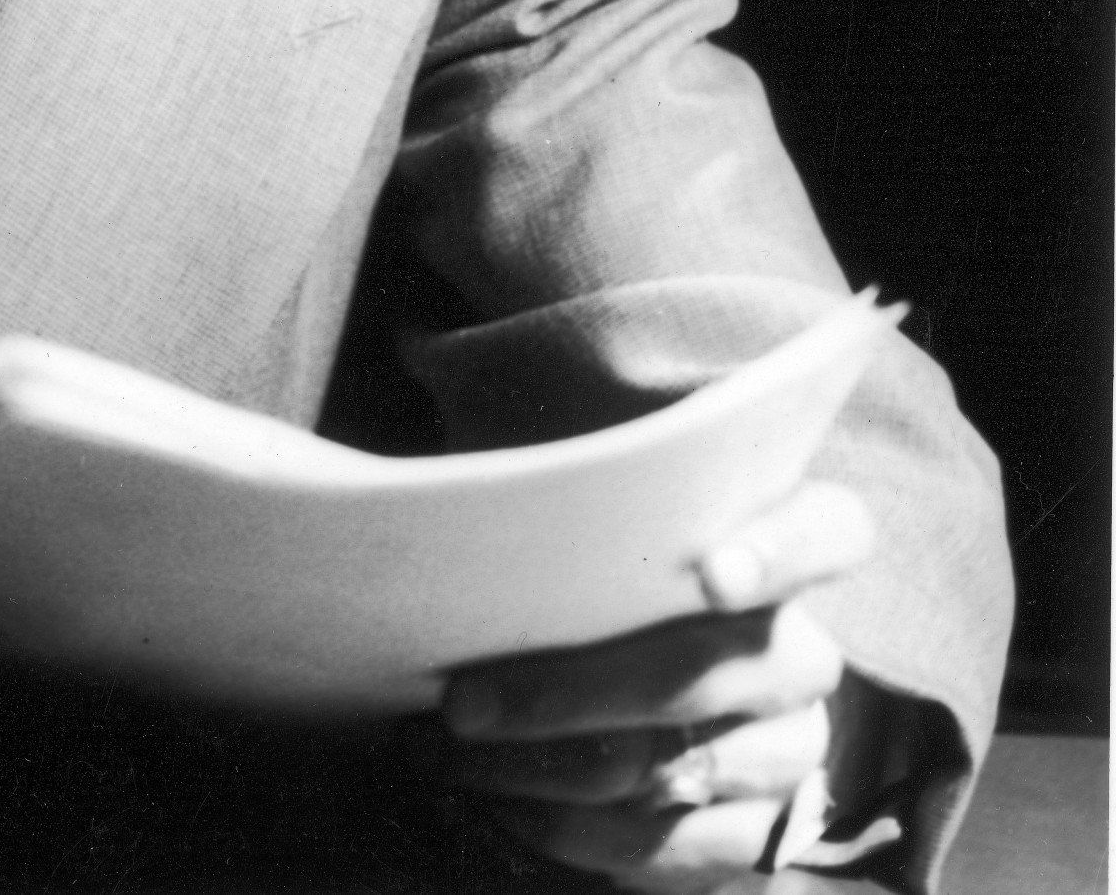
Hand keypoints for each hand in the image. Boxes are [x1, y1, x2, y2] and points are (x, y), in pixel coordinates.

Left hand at [440, 480, 873, 890]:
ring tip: (449, 755)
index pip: (832, 533)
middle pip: (699, 675)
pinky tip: (500, 803)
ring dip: (540, 769)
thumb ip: (573, 480)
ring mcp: (789, 753)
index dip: (783, 550)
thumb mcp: (600, 510)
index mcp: (790, 552)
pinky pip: (663, 848)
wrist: (639, 676)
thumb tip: (466, 432)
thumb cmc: (599, 570)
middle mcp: (802, 656)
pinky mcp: (761, 838)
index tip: (713, 574)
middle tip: (462, 703)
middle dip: (565, 693)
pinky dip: (566, 829)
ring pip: (665, 769)